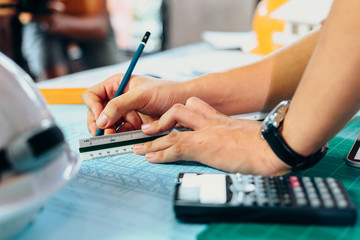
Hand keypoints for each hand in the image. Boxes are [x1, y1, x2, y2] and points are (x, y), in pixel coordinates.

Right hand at [82, 74, 186, 135]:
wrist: (182, 103)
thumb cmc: (164, 92)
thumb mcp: (140, 95)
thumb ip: (118, 105)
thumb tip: (100, 121)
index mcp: (115, 85)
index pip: (92, 96)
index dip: (93, 108)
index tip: (101, 119)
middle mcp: (116, 99)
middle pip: (96, 113)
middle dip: (100, 124)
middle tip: (104, 134)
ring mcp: (123, 113)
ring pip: (106, 126)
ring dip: (111, 132)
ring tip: (119, 135)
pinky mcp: (131, 125)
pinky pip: (120, 133)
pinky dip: (122, 137)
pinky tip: (129, 136)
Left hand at [134, 97, 289, 175]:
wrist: (272, 146)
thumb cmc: (267, 143)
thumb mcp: (250, 135)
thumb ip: (240, 136)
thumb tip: (244, 145)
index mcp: (221, 119)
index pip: (198, 106)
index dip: (182, 111)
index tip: (172, 120)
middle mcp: (210, 121)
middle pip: (179, 110)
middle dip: (161, 121)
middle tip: (148, 129)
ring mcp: (204, 132)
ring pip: (170, 129)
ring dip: (152, 140)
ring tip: (138, 147)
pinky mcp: (202, 145)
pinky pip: (174, 146)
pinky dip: (159, 152)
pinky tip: (149, 158)